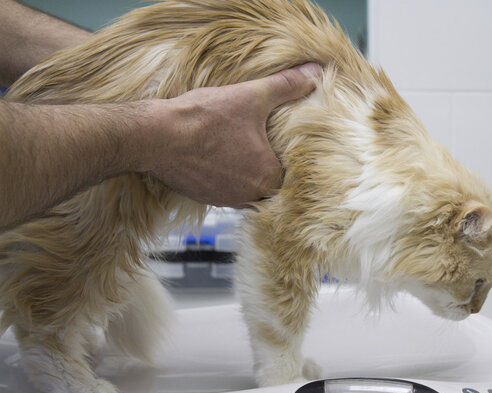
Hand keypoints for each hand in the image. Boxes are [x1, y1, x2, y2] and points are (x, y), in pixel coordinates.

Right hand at [141, 63, 321, 207]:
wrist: (155, 136)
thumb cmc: (204, 119)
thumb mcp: (252, 96)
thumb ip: (286, 87)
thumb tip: (315, 73)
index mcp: (266, 177)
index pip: (291, 174)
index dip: (288, 157)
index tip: (282, 144)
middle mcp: (248, 195)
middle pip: (269, 184)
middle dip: (266, 165)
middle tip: (262, 144)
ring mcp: (224, 199)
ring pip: (246, 188)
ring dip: (245, 172)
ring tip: (239, 148)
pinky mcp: (203, 197)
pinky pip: (223, 189)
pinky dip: (224, 175)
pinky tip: (217, 155)